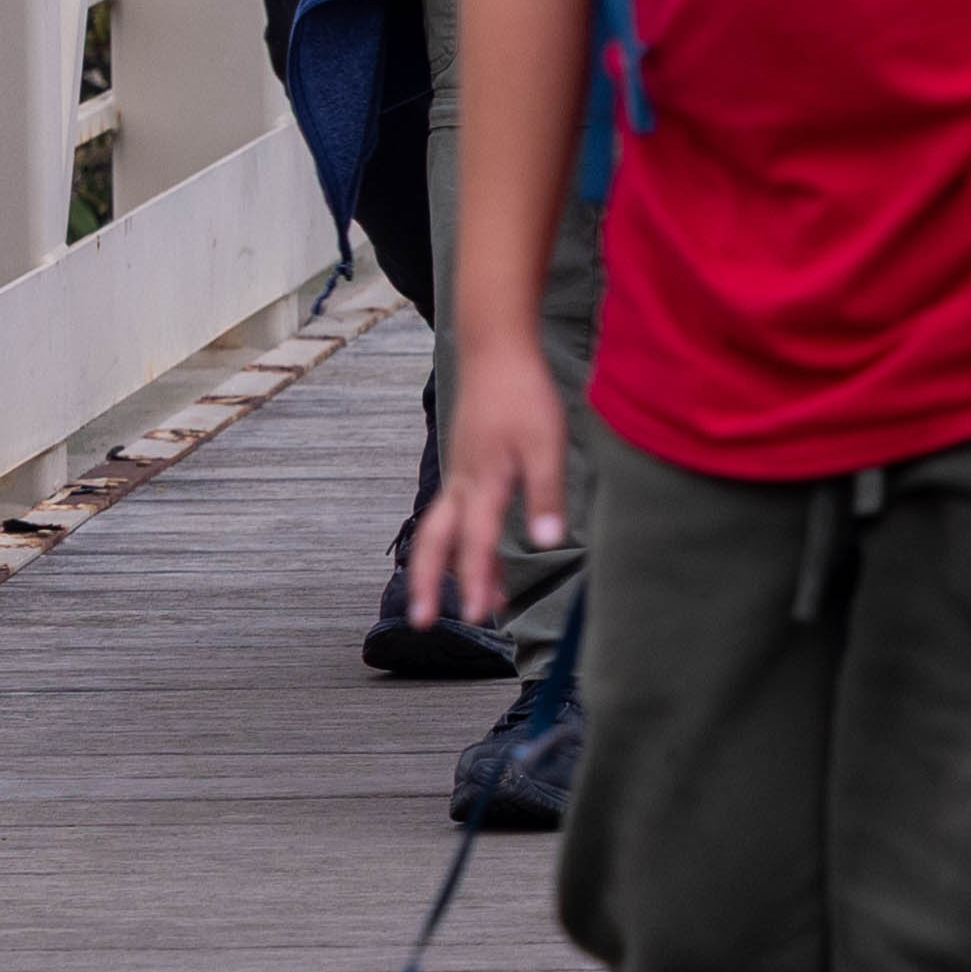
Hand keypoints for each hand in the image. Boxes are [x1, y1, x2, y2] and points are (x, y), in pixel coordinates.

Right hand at [409, 343, 574, 625]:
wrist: (495, 349)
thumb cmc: (523, 394)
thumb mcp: (546, 443)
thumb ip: (546, 494)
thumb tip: (549, 542)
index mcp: (483, 482)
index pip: (475, 544)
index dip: (475, 582)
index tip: (475, 617)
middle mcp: (463, 484)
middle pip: (434, 543)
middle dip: (426, 583)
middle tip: (422, 621)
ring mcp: (460, 475)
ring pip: (441, 531)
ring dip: (447, 568)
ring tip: (473, 604)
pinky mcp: (465, 466)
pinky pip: (454, 515)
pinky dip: (461, 543)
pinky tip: (482, 555)